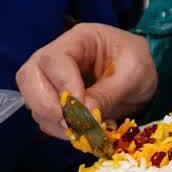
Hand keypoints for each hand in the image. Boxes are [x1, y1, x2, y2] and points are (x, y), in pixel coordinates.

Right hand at [16, 24, 157, 138]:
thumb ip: (108, 93)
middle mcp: (59, 56)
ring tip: (84, 131)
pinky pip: (43, 116)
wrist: (142, 79)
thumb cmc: (140, 66)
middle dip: (47, 105)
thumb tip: (82, 115)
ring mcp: (52, 78)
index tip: (82, 109)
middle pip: (29, 77)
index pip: (54, 59)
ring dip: (54, 121)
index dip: (63, 85)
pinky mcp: (53, 99)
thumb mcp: (134, 75)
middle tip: (73, 124)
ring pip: (32, 100)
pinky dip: (58, 129)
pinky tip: (82, 132)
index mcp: (81, 39)